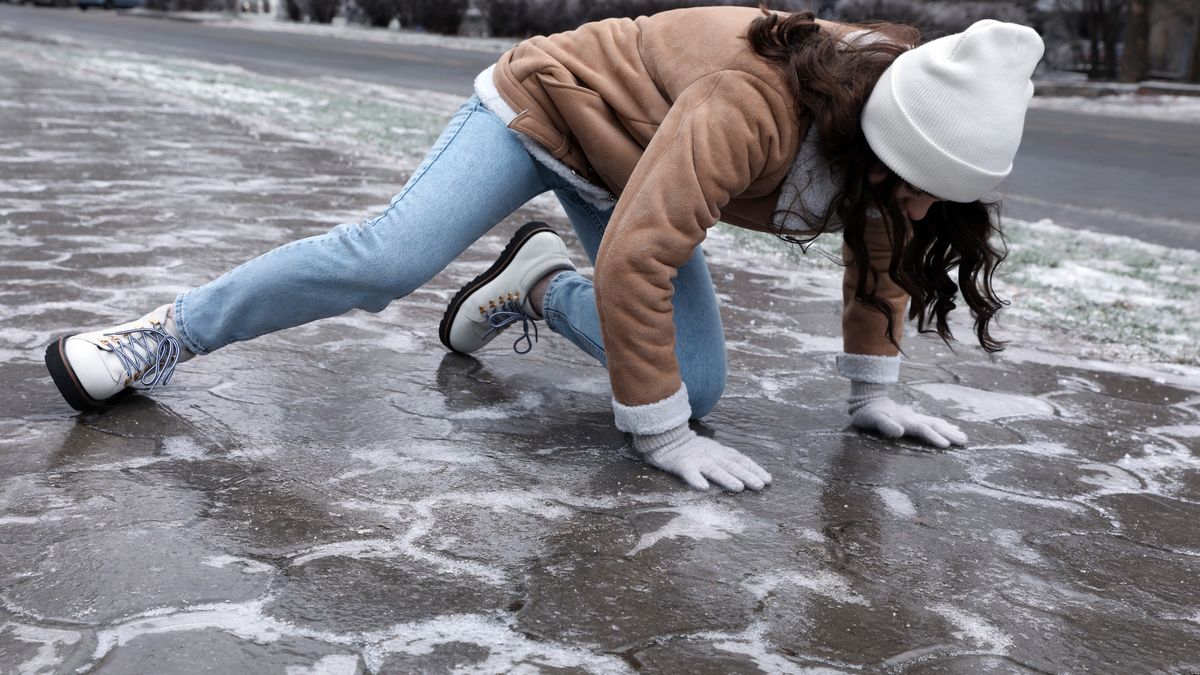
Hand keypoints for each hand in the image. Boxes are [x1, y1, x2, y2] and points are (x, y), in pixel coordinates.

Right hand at [633, 424, 771, 491]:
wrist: (666, 440)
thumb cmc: (693, 450)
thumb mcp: (714, 451)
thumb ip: (729, 461)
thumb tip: (751, 475)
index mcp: (720, 452)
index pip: (741, 460)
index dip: (754, 469)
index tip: (768, 480)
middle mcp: (712, 455)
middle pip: (731, 465)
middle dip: (747, 475)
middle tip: (760, 485)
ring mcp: (697, 459)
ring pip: (714, 469)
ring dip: (726, 478)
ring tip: (738, 487)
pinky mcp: (682, 465)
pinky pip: (689, 473)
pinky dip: (696, 479)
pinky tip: (703, 488)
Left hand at [848, 381, 966, 447]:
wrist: (867, 400)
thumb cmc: (868, 414)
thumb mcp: (873, 420)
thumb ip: (886, 425)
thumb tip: (900, 431)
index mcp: (905, 420)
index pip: (923, 429)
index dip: (934, 437)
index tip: (946, 445)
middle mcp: (913, 418)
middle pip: (934, 425)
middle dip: (949, 433)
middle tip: (964, 441)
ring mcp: (914, 417)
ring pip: (936, 423)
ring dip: (950, 430)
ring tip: (963, 437)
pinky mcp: (914, 418)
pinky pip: (932, 421)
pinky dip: (944, 425)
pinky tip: (952, 428)